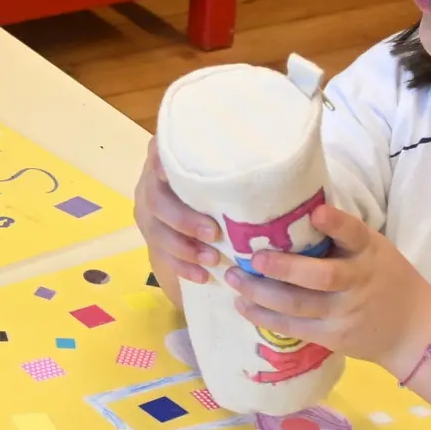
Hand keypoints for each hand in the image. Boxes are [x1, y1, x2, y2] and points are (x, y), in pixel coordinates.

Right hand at [136, 141, 225, 286]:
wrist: (210, 209)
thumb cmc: (231, 182)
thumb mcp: (230, 171)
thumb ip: (239, 169)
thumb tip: (280, 171)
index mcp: (170, 157)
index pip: (160, 154)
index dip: (165, 164)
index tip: (183, 176)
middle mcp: (153, 181)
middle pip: (156, 199)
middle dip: (184, 219)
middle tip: (213, 233)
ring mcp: (150, 211)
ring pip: (156, 230)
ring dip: (184, 247)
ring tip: (212, 259)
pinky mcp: (154, 237)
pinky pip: (160, 255)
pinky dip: (182, 266)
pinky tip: (203, 275)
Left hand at [232, 202, 430, 370]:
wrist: (412, 330)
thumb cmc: (385, 279)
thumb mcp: (374, 250)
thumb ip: (342, 237)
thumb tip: (294, 210)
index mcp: (369, 253)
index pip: (355, 234)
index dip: (336, 223)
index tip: (317, 212)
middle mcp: (357, 282)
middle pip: (320, 276)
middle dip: (282, 268)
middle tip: (252, 258)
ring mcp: (344, 313)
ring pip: (298, 305)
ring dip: (260, 293)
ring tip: (234, 279)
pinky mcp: (332, 336)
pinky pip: (294, 327)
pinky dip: (264, 317)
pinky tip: (244, 305)